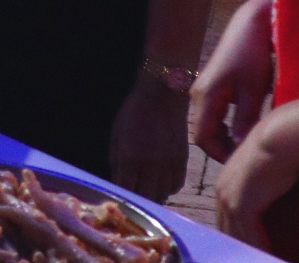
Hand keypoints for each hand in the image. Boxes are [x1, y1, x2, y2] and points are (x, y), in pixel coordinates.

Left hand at [108, 76, 190, 202]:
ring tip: (147, 190)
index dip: (121, 196)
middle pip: (146, 198)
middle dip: (138, 200)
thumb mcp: (117, 135)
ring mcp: (168, 165)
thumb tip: (117, 180)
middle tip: (134, 198)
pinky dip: (168, 188)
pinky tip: (161, 182)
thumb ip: (116, 160)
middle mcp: (150, 166)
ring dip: (153, 195)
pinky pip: (176, 186)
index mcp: (129, 158)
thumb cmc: (134, 114)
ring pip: (162, 195)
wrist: (162, 98)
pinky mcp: (182, 162)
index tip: (118, 198)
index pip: (125, 189)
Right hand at [191, 0, 274, 162]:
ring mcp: (204, 90)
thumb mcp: (252, 92)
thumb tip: (240, 150)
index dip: (220, 155)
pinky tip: (245, 127)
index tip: (243, 163)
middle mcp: (198, 95)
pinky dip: (225, 126)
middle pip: (202, 133)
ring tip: (247, 145)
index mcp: (204, 97)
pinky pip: (213, 114)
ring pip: (208, 124)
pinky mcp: (214, 86)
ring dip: (224, 138)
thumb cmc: (253, 57)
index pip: (202, 138)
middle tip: (247, 157)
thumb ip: (244, 121)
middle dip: (221, 148)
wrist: (251, 26)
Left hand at [214, 123, 298, 247]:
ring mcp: (229, 200)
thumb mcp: (261, 175)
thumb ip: (258, 190)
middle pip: (227, 230)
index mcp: (224, 187)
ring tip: (257, 259)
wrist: (277, 142)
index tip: (246, 248)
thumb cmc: (277, 155)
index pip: (226, 219)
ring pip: (237, 236)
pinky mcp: (241, 206)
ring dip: (248, 250)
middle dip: (238, 246)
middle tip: (248, 258)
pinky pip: (248, 236)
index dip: (237, 236)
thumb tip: (268, 199)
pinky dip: (258, 248)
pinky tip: (267, 256)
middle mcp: (222, 194)